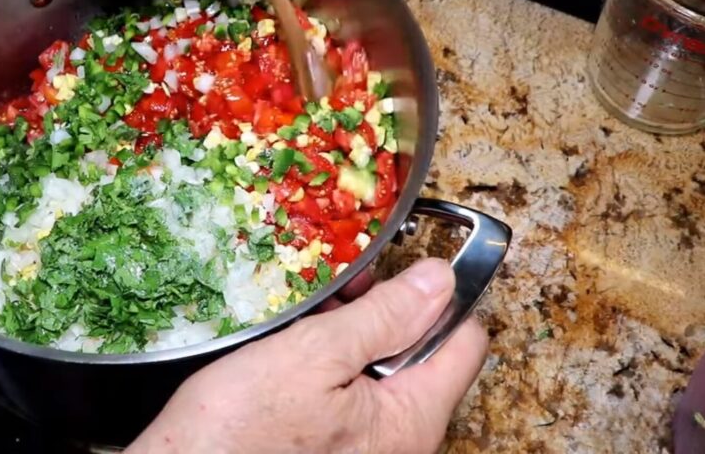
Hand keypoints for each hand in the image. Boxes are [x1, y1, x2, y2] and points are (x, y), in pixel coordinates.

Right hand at [125, 258, 487, 453]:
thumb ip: (384, 317)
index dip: (441, 295)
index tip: (407, 267)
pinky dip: (333, 358)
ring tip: (313, 316)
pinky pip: (355, 388)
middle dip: (387, 311)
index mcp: (410, 419)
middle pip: (424, 351)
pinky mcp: (338, 443)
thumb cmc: (239, 427)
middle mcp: (401, 439)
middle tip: (344, 291)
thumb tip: (439, 280)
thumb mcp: (313, 355)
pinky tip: (299, 346)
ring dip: (354, 330)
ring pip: (385, 366)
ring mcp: (370, 443)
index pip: (465, 340)